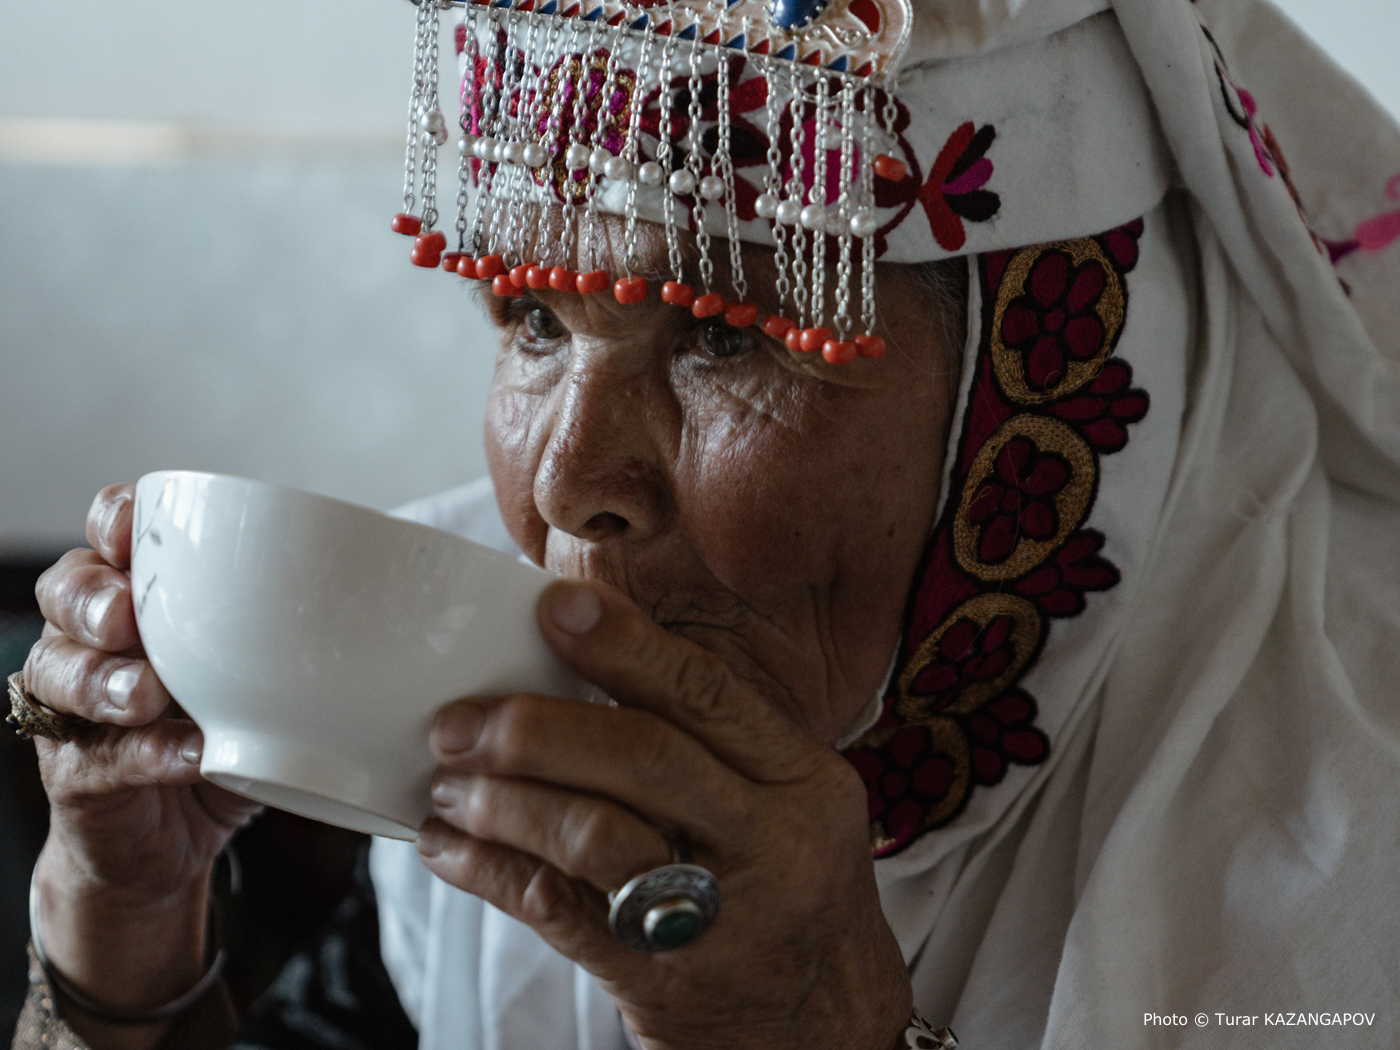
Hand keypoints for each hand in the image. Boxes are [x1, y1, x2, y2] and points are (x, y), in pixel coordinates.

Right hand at [23, 484, 261, 1045]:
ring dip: (106, 679)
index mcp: (146, 596)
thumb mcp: (275, 676)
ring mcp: (76, 705)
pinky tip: (186, 754)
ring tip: (151, 695)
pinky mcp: (76, 771)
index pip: (112, 531)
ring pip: (57, 669)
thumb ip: (307, 631)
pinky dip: (145, 753)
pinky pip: (98, 754)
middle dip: (94, 597)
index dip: (116, 520)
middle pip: (66, 591)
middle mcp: (95, 639)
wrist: (178, 843)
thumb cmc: (232, 740)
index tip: (138, 530)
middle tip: (129, 617)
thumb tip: (406, 590)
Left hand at [417, 579, 911, 1049]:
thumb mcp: (788, 809)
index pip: (711, 695)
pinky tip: (451, 849)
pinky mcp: (663, 978)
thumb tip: (579, 671)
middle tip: (461, 722)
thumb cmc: (791, 898)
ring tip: (451, 785)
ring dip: (505, 802)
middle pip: (647, 759)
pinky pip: (560, 910)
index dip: (627, 646)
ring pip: (597, 835)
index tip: (553, 607)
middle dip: (539, 731)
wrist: (830, 1033)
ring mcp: (720, 915)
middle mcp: (773, 840)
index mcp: (803, 780)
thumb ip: (711, 748)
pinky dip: (491, 871)